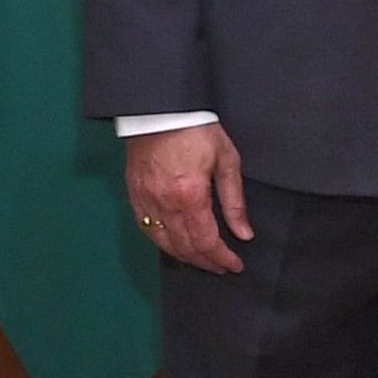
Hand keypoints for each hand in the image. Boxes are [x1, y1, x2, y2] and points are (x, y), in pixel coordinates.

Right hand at [126, 121, 250, 274]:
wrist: (158, 110)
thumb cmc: (195, 130)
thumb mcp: (226, 161)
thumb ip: (234, 201)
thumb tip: (243, 233)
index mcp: (190, 195)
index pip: (206, 241)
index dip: (222, 258)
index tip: (234, 266)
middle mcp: (164, 203)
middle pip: (185, 248)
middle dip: (205, 262)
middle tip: (221, 267)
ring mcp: (145, 200)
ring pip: (164, 243)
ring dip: (184, 257)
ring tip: (201, 260)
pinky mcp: (134, 195)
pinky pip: (146, 229)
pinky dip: (162, 242)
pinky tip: (174, 244)